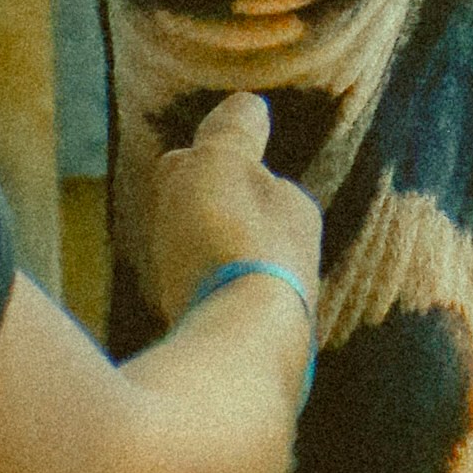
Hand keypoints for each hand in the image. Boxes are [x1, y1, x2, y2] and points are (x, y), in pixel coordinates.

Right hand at [142, 89, 322, 334]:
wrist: (239, 350)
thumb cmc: (227, 243)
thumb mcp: (219, 164)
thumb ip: (232, 133)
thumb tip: (250, 104)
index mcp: (296, 212)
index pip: (254, 183)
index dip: (210, 177)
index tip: (177, 179)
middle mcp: (301, 268)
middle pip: (245, 238)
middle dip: (210, 233)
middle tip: (170, 233)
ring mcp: (283, 321)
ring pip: (236, 287)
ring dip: (205, 281)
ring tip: (172, 284)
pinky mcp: (256, 368)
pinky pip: (223, 331)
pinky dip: (201, 321)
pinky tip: (181, 330)